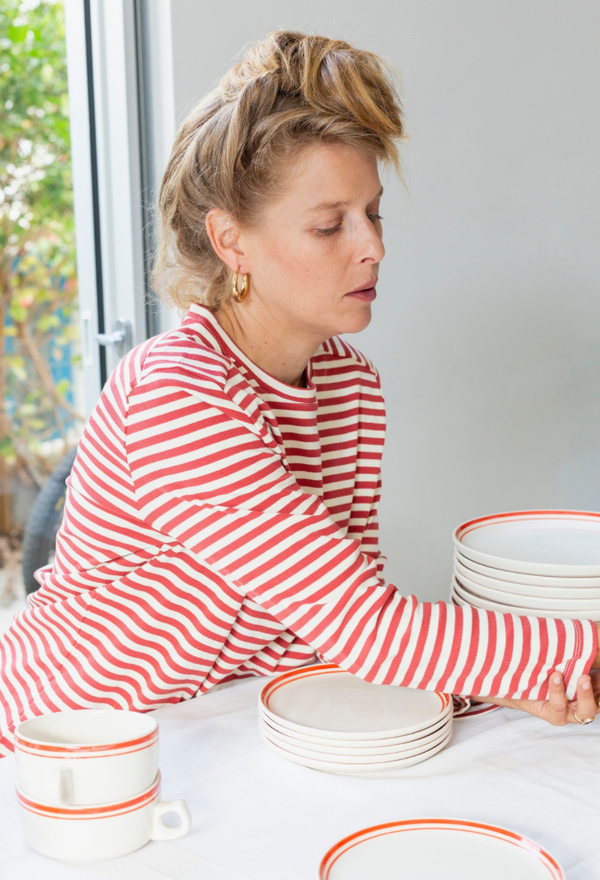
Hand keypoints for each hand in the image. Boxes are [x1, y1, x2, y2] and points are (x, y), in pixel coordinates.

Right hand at [475, 670, 599, 725]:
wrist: (529, 682)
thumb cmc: (519, 685)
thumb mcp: (512, 685)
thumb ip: (496, 685)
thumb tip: (460, 684)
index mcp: (552, 713)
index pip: (559, 710)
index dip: (558, 695)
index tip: (554, 675)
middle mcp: (569, 710)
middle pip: (585, 711)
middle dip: (585, 695)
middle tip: (581, 676)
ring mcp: (581, 701)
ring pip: (595, 703)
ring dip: (596, 688)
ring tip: (593, 671)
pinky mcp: (588, 690)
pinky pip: (598, 690)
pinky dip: (598, 680)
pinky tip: (596, 665)